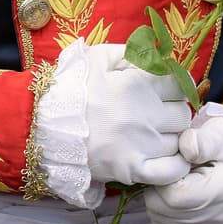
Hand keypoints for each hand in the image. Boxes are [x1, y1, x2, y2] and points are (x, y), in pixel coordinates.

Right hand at [80, 44, 190, 187]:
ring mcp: (142, 144)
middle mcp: (146, 114)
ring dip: (168, 138)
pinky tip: (165, 158)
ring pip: (178, 141)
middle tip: (153, 116)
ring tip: (150, 136)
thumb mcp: (98, 57)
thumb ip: (133, 52)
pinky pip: (172, 171)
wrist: (40, 124)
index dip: (172, 88)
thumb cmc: (69, 88)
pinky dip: (176, 166)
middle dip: (171, 113)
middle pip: (182, 115)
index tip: (161, 93)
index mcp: (139, 84)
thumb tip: (160, 54)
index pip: (179, 85)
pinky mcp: (133, 170)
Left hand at [142, 110, 222, 223]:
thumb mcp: (220, 134)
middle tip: (170, 171)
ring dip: (157, 198)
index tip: (172, 164)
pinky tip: (175, 194)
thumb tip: (185, 148)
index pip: (175, 194)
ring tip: (173, 182)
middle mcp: (215, 217)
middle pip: (162, 208)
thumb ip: (201, 139)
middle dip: (157, 186)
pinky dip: (161, 210)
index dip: (164, 177)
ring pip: (158, 218)